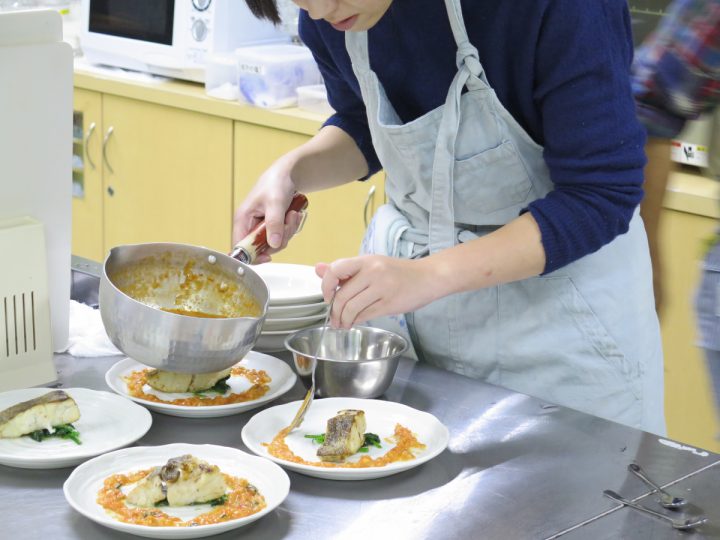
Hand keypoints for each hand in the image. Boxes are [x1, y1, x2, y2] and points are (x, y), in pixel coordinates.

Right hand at [233, 162, 304, 262]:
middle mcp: (250, 225)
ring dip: (288, 231)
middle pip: (261, 248)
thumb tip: (274, 244)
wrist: (288, 174)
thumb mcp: (275, 202)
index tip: (268, 257)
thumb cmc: (275, 183)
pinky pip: (282, 236)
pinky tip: (293, 215)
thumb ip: (274, 223)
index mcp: (242, 219)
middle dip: (279, 238)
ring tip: (292, 214)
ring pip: (275, 243)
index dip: (252, 256)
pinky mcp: (272, 226)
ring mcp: (261, 227)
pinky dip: (290, 228)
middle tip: (288, 222)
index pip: (240, 247)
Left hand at [316, 255, 439, 327]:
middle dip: (334, 311)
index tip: (327, 297)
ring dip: (343, 320)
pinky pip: (365, 315)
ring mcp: (382, 288)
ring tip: (342, 324)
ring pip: (352, 308)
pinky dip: (356, 321)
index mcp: (365, 261)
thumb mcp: (371, 265)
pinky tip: (354, 322)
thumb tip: (317, 269)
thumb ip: (345, 270)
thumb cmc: (397, 272)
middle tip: (333, 319)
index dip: (326, 286)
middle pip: (342, 295)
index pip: (335, 270)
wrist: (427, 277)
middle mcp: (373, 272)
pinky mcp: (390, 303)